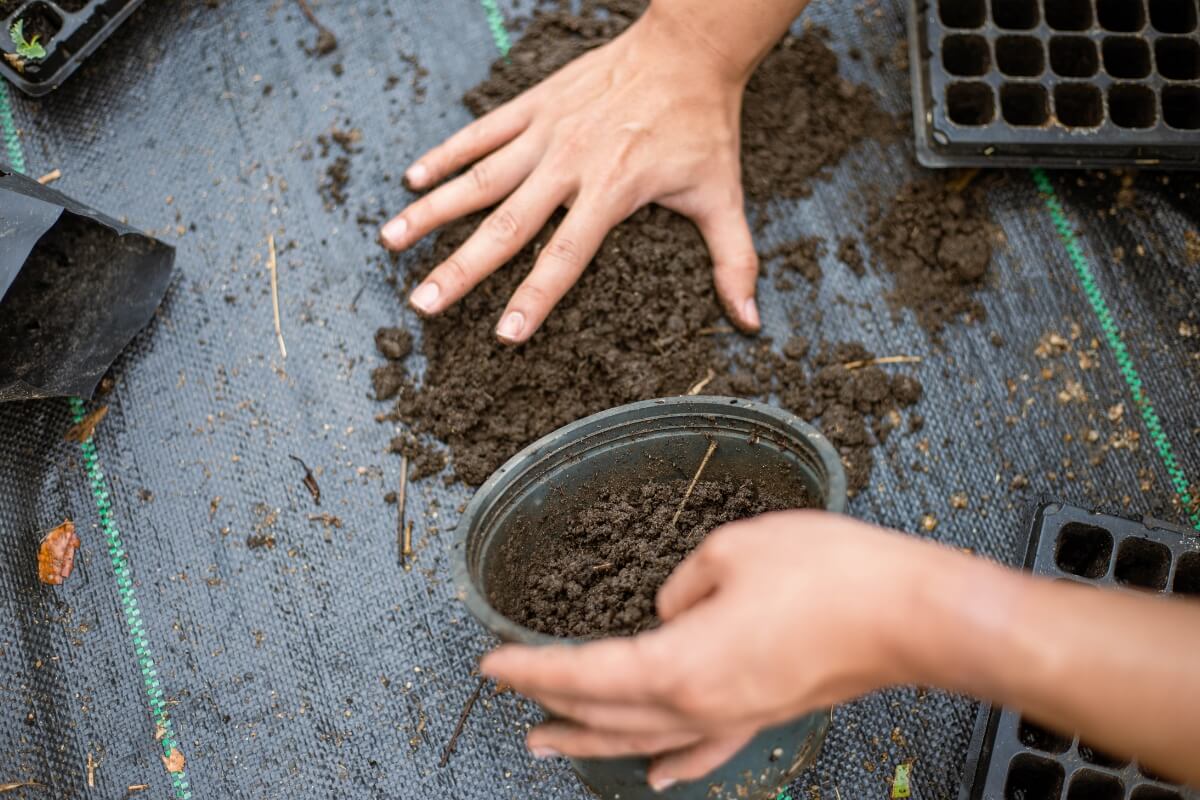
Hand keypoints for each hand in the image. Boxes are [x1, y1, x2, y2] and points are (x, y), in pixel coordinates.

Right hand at [379, 6, 761, 343]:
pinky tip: (413, 177)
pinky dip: (448, 153)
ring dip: (433, 210)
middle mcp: (571, 163)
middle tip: (422, 302)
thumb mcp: (723, 196)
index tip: (503, 335)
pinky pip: (482, 130)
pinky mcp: (536, 103)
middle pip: (506, 223)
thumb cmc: (704, 126)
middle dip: (462, 268)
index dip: (535, 298)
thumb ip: (734, 261)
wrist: (688, 48)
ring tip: (391, 241)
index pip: (566, 256)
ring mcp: (547, 131)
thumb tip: (751, 321)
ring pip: (479, 177)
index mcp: (613, 190)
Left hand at [481, 511, 923, 790]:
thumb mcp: (734, 550)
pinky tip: (656, 775)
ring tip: (550, 744)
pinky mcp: (766, 714)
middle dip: (552, 706)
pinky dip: (671, 762)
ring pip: (645, 738)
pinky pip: (704, 748)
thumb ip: (683, 584)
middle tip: (511, 704)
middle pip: (605, 714)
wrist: (912, 616)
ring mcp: (736, 717)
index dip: (532, 669)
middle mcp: (701, 704)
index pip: (584, 672)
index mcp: (681, 662)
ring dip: (593, 739)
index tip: (492, 664)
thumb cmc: (833, 575)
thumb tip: (669, 609)